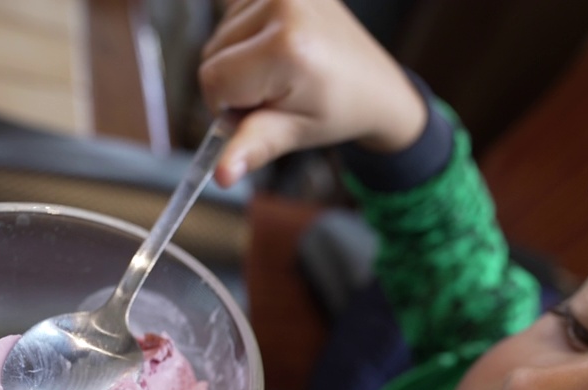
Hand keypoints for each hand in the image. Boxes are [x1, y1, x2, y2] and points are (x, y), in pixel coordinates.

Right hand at [199, 0, 427, 185]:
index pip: (213, 79)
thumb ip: (252, 147)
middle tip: (277, 92)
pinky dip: (249, 36)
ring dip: (241, 58)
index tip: (261, 110)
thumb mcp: (294, 133)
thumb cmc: (338, 111)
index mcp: (287, 48)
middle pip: (212, 53)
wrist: (376, 87)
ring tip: (283, 72)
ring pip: (221, 33)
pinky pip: (236, 14)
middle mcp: (284, 5)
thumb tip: (220, 174)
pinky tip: (280, 49)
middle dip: (235, 82)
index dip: (228, 106)